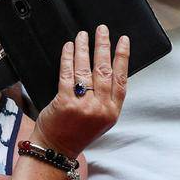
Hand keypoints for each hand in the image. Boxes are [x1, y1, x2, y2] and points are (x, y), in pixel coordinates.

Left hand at [32, 26, 129, 156]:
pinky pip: (67, 74)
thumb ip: (106, 98)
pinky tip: (69, 47)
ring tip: (83, 35)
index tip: (123, 40)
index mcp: (112, 112)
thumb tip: (108, 68)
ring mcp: (82, 105)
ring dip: (84, 48)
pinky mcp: (64, 102)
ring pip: (85, 69)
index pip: (121, 79)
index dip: (123, 57)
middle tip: (102, 30)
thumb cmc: (77, 133)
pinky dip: (68, 58)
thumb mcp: (101, 120)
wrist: (56, 149)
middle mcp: (100, 108)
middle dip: (103, 46)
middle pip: (104, 70)